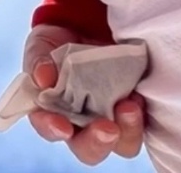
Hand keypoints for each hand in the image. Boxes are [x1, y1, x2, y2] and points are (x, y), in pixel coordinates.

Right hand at [24, 24, 144, 164]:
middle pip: (88, 149)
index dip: (53, 128)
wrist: (86, 30)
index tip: (62, 126)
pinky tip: (138, 97)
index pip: (48, 127)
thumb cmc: (56, 44)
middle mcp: (81, 124)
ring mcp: (109, 119)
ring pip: (122, 144)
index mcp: (50, 111)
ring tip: (129, 107)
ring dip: (127, 131)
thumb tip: (42, 78)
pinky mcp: (133, 112)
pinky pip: (142, 125)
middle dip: (97, 142)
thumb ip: (38, 60)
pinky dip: (142, 116)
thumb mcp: (42, 45)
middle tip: (107, 128)